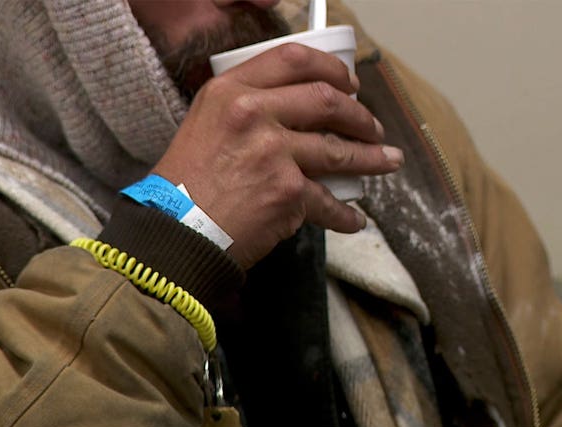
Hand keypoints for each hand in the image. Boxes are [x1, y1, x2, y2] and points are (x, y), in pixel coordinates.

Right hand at [152, 43, 402, 268]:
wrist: (174, 232)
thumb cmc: (184, 185)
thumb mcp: (205, 125)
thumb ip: (245, 110)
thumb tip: (293, 113)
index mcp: (231, 91)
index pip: (292, 60)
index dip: (330, 68)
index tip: (349, 83)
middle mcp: (253, 114)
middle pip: (326, 101)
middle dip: (360, 115)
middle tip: (373, 127)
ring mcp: (274, 152)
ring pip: (339, 150)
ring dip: (371, 157)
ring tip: (387, 161)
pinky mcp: (287, 192)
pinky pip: (328, 202)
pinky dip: (345, 214)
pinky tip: (354, 219)